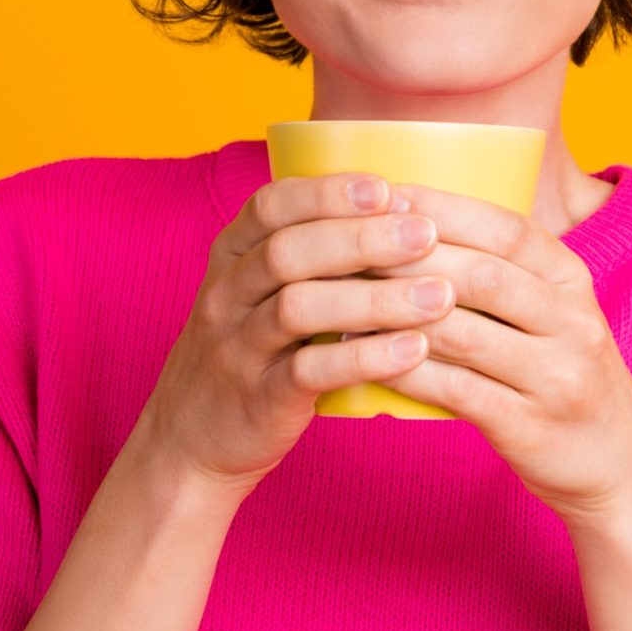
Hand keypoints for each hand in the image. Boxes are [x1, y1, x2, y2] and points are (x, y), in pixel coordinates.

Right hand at [137, 171, 457, 499]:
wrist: (191, 440)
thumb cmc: (251, 349)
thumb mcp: (259, 290)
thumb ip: (311, 251)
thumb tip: (404, 209)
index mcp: (232, 255)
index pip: (271, 206)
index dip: (328, 193)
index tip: (389, 189)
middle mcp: (227, 294)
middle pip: (289, 252)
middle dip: (363, 238)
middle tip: (427, 234)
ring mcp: (238, 348)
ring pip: (300, 309)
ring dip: (376, 298)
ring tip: (440, 295)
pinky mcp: (258, 399)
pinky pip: (309, 372)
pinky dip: (364, 358)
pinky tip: (413, 349)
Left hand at [361, 182, 631, 523]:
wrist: (618, 467)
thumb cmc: (564, 377)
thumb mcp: (555, 313)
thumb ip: (504, 273)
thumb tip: (411, 222)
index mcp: (573, 281)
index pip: (506, 229)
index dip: (443, 208)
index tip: (385, 195)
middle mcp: (573, 323)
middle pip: (482, 275)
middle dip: (409, 258)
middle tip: (348, 248)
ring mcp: (557, 378)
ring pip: (462, 333)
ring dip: (395, 315)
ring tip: (342, 301)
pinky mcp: (531, 427)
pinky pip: (456, 390)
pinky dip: (405, 370)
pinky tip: (364, 357)